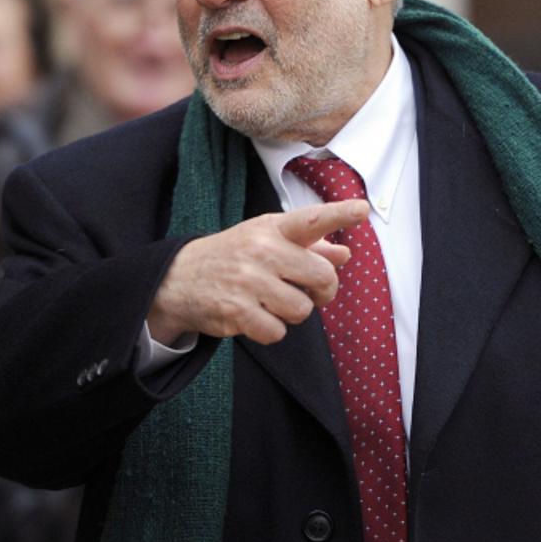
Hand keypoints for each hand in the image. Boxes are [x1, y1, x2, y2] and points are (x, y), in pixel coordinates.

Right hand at [147, 199, 369, 345]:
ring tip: (272, 302)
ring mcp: (248, 281)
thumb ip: (308, 246)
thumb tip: (343, 254)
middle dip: (322, 291)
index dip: (338, 214)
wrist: (178, 278)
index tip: (362, 210)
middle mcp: (261, 250)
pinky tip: (256, 317)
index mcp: (271, 229)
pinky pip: (278, 331)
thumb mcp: (266, 240)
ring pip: (303, 310)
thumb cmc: (233, 257)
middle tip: (308, 291)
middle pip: (322, 277)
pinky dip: (272, 330)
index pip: (310, 219)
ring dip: (293, 312)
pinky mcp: (237, 311)